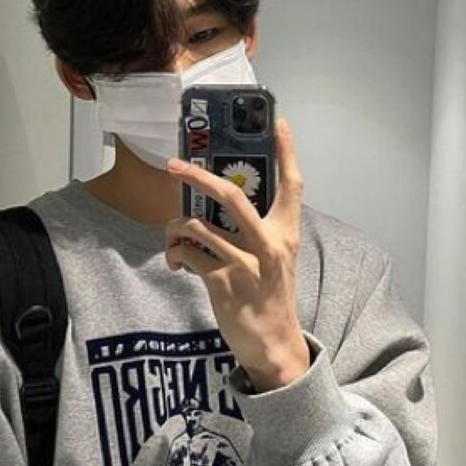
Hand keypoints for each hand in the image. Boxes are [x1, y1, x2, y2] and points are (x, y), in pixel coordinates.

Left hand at [165, 118, 309, 391]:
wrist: (274, 343)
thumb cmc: (273, 294)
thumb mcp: (277, 257)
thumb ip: (258, 229)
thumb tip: (221, 204)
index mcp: (286, 232)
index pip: (293, 184)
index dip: (287, 151)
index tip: (278, 123)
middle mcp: (269, 243)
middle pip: (231, 195)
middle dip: (197, 176)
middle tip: (174, 164)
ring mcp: (246, 263)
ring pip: (198, 225)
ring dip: (175, 226)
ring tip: (173, 235)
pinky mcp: (222, 283)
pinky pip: (188, 254)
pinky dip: (175, 254)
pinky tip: (177, 261)